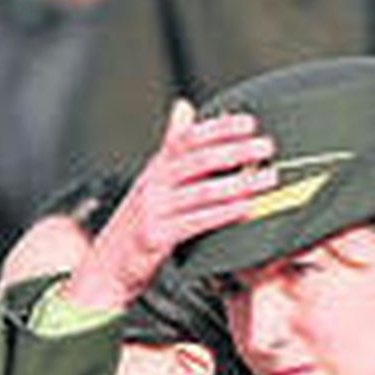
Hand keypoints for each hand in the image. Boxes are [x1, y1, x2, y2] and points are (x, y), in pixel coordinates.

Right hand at [65, 98, 276, 310]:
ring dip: (239, 183)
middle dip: (235, 150)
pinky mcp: (156, 237)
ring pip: (201, 191)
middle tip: (266, 146)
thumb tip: (184, 107)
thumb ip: (171, 148)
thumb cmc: (139, 225)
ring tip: (268, 178)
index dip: (218, 128)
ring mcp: (153, 210)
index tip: (248, 122)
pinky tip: (247, 209)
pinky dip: (223, 214)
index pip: (186, 139)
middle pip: (197, 160)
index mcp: (155, 170)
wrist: (106, 267)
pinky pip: (196, 222)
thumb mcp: (153, 182)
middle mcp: (152, 185)